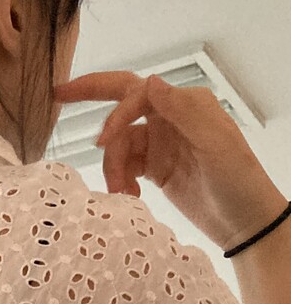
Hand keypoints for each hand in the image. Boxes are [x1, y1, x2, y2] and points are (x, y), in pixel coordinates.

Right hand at [54, 71, 286, 252]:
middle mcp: (170, 118)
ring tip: (120, 196)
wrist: (246, 222)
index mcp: (185, 105)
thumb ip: (182, 112)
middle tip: (58, 95)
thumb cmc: (238, 180)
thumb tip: (150, 81)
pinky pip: (125, 167)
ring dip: (112, 169)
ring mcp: (161, 144)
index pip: (136, 97)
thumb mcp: (214, 144)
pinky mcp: (155, 169)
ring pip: (120, 146)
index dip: (115, 117)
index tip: (100, 143)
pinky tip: (127, 199)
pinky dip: (119, 182)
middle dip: (90, 95)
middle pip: (123, 101)